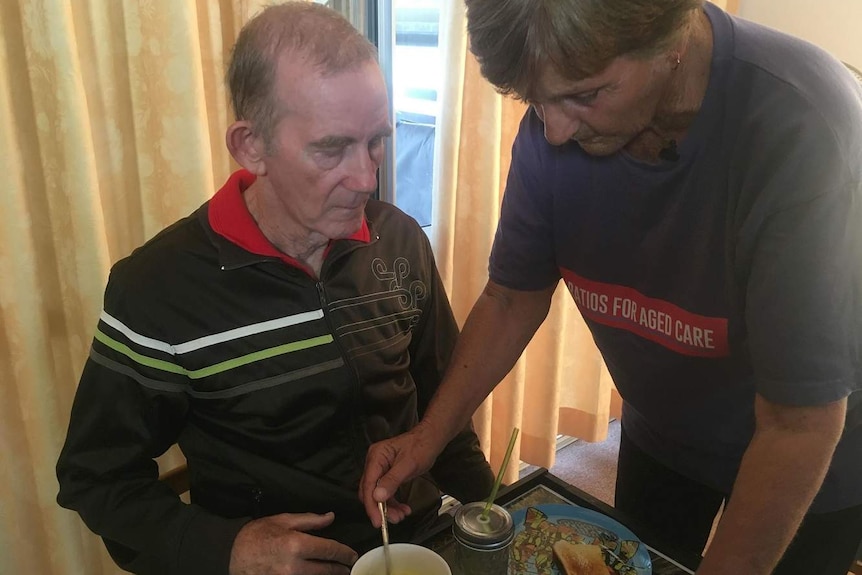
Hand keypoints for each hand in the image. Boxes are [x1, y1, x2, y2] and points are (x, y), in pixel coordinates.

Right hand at [229, 512, 356, 574]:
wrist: (230, 554)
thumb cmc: (256, 535)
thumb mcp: (283, 520)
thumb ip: (310, 520)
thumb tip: (330, 517)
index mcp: (297, 544)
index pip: (330, 550)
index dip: (345, 553)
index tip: (352, 555)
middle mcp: (294, 566)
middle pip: (327, 570)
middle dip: (340, 568)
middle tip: (348, 566)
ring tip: (336, 572)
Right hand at [359, 425, 441, 526]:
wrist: (431, 440)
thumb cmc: (421, 447)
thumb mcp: (408, 465)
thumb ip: (392, 481)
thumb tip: (378, 496)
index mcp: (376, 457)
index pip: (368, 485)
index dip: (371, 505)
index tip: (377, 521)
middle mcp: (375, 462)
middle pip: (370, 491)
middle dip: (380, 508)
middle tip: (391, 520)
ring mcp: (380, 469)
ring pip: (378, 494)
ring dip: (388, 508)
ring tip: (400, 516)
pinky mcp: (387, 474)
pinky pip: (386, 492)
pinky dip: (393, 502)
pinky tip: (402, 509)